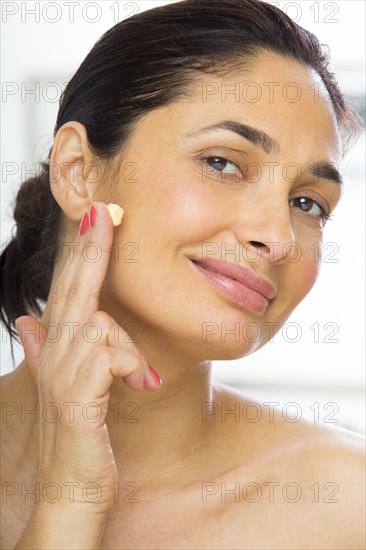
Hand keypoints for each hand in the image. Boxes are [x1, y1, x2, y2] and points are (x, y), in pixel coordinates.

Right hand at [15, 201, 160, 515]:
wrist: (71, 486)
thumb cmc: (77, 432)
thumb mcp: (67, 386)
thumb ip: (50, 349)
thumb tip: (28, 319)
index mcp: (59, 347)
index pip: (70, 290)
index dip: (81, 253)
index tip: (95, 217)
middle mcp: (56, 354)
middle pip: (74, 290)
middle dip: (89, 248)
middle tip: (104, 210)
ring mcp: (63, 375)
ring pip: (96, 324)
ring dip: (123, 345)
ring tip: (136, 378)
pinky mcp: (77, 398)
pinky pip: (105, 357)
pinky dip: (127, 364)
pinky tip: (138, 383)